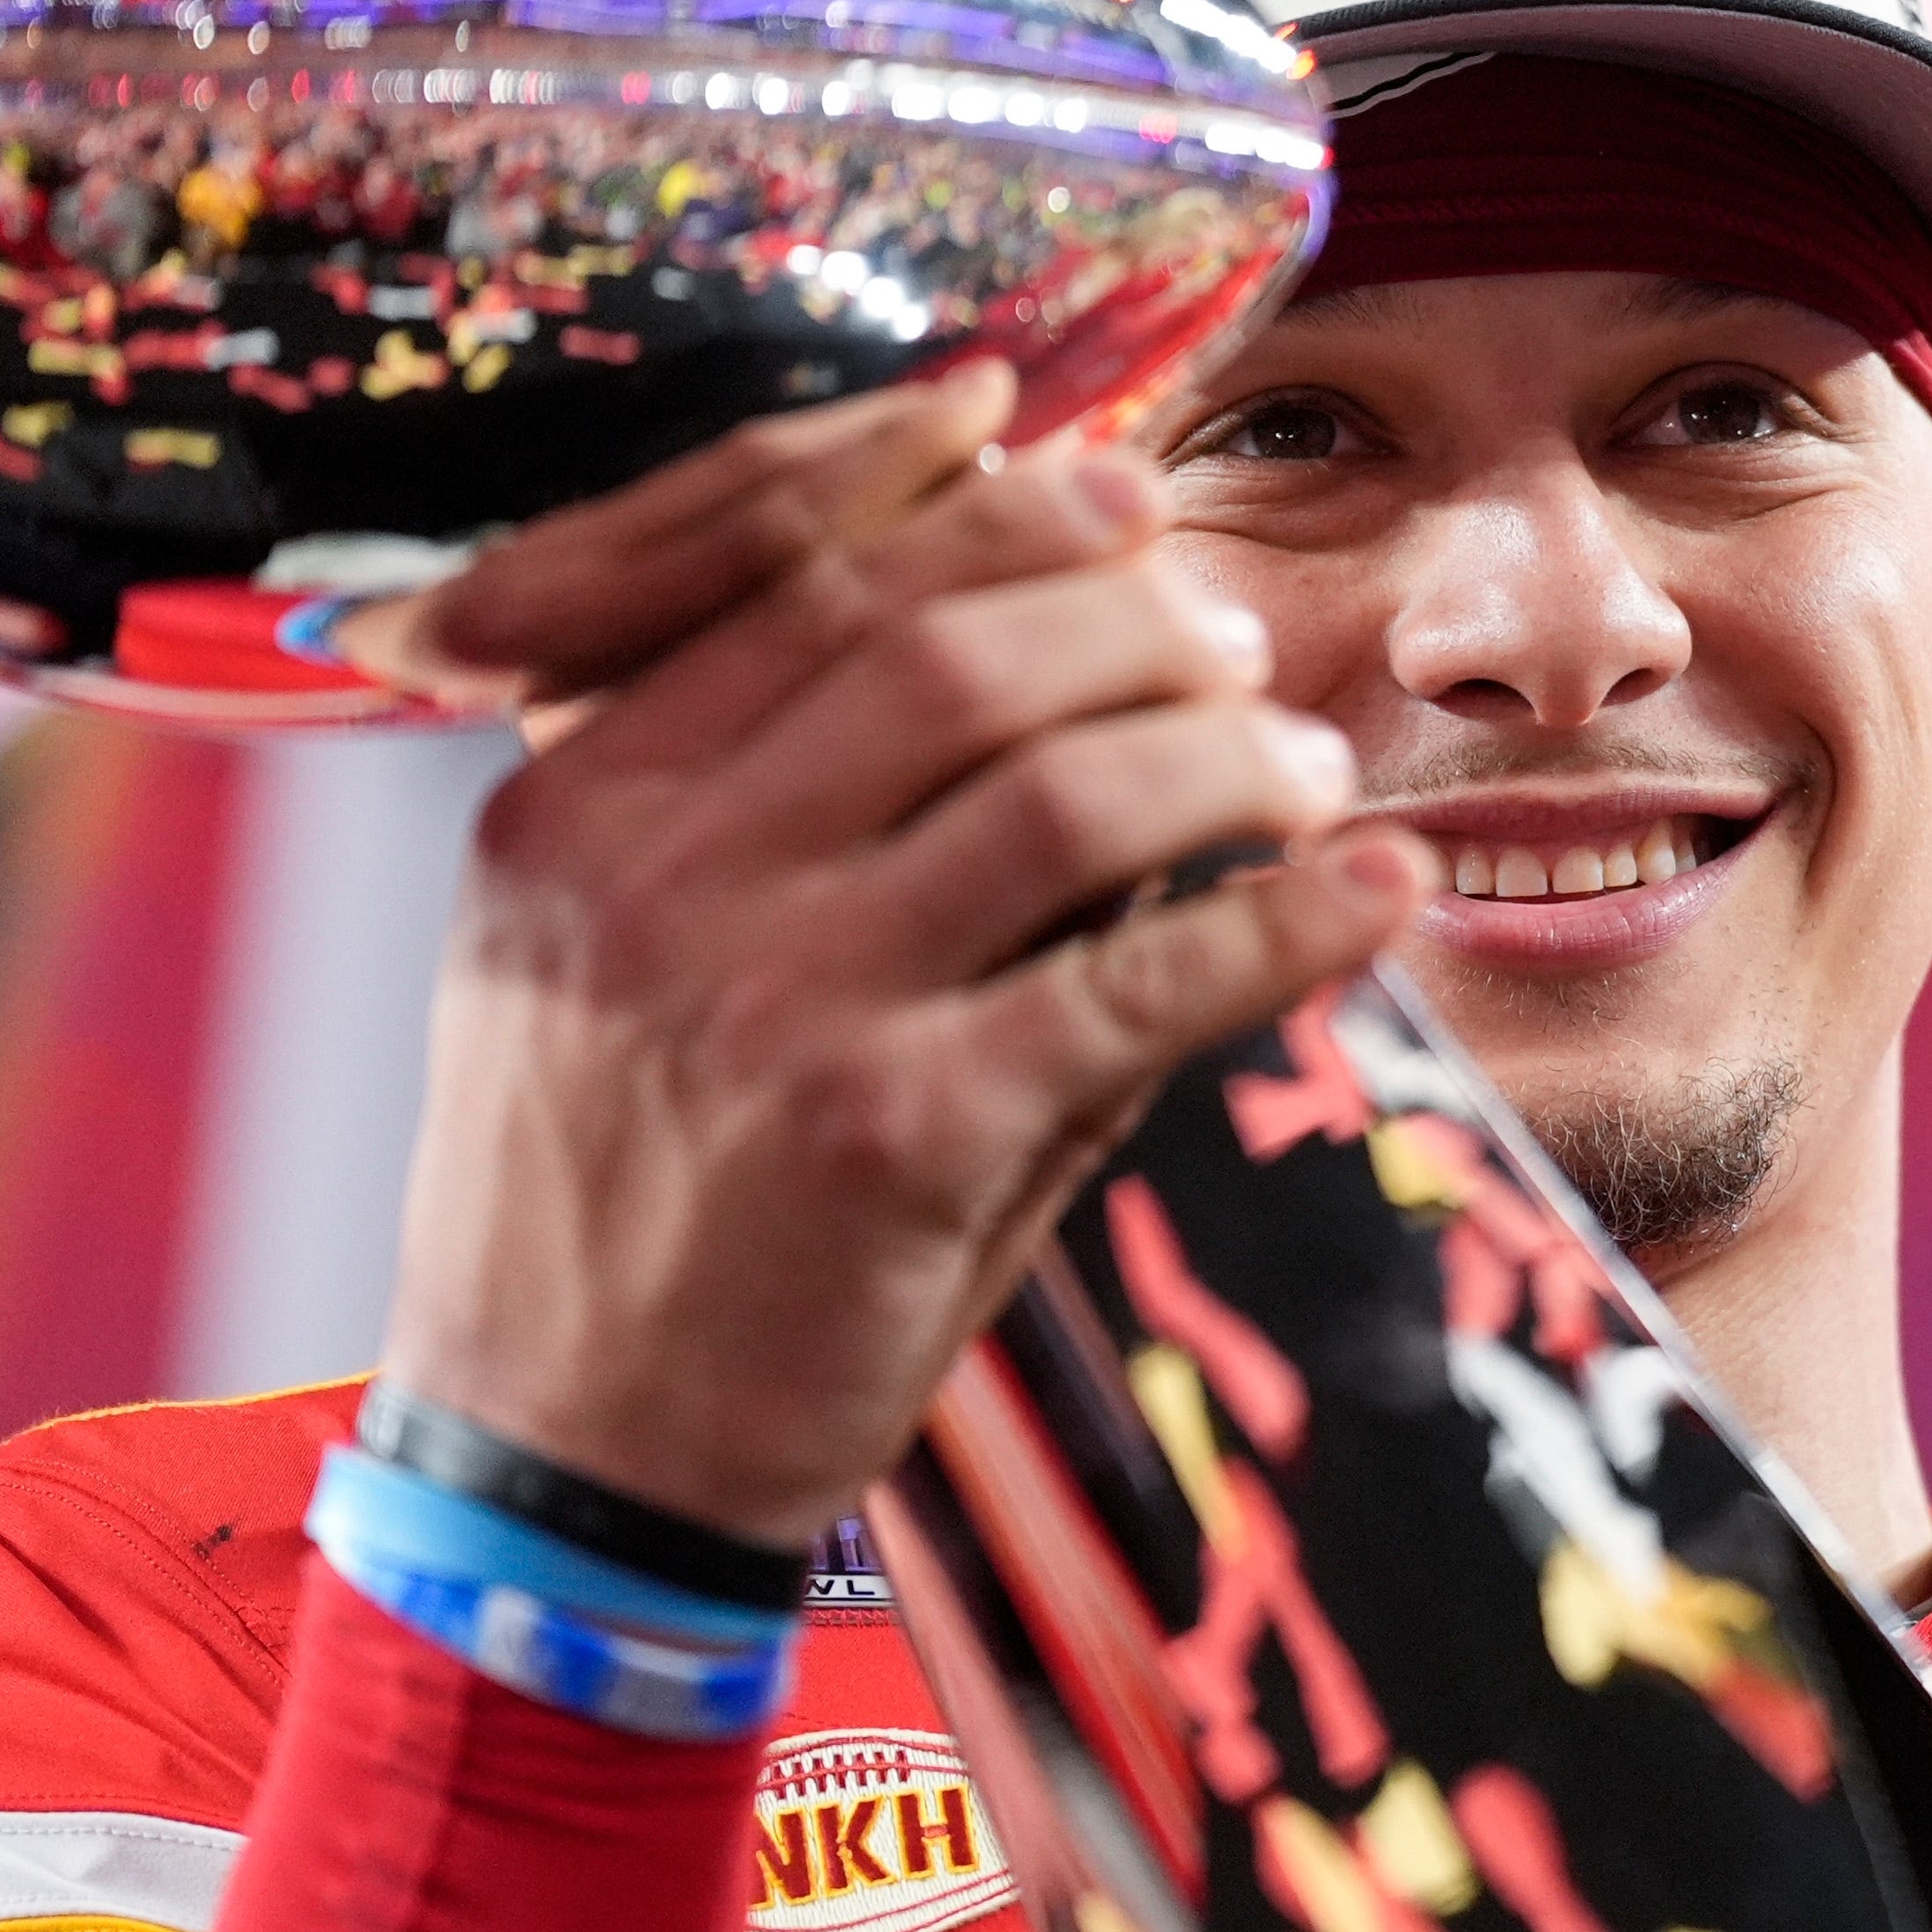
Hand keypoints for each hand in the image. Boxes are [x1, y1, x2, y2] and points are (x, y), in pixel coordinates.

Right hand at [368, 363, 1422, 1544]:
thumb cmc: (628, 1197)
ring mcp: (769, 1002)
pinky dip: (1286, 920)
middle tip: (1225, 627)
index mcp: (569, 803)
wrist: (561, 1470)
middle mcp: (651, 876)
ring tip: (1301, 762)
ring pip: (1058, 789)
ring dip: (1221, 751)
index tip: (1098, 461)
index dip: (968, 496)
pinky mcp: (894, 1137)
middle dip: (1122, 610)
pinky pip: (1141, 983)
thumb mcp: (620, 959)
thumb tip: (1057, 636)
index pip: (795, 570)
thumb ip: (781, 806)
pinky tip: (1371, 890)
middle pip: (943, 645)